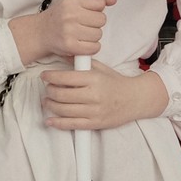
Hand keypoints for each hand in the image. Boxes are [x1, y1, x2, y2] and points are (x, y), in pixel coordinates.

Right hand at [10, 0, 116, 63]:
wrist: (40, 32)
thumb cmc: (60, 15)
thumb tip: (113, 0)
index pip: (100, 2)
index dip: (97, 8)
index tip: (88, 11)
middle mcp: (69, 14)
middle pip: (102, 19)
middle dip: (95, 22)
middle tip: (83, 23)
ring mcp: (69, 30)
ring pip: (99, 34)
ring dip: (92, 35)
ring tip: (80, 33)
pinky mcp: (69, 46)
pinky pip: (94, 47)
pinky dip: (91, 47)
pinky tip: (82, 43)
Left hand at [40, 66, 168, 131]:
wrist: (136, 99)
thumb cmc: (117, 83)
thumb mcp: (102, 69)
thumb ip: (84, 63)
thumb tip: (66, 55)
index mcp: (95, 79)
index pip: (66, 77)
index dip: (51, 76)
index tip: (44, 76)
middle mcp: (94, 95)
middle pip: (61, 95)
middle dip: (49, 91)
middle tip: (47, 89)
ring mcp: (94, 111)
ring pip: (63, 110)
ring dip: (51, 105)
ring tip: (47, 101)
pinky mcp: (95, 123)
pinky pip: (71, 124)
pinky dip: (57, 123)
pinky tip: (50, 120)